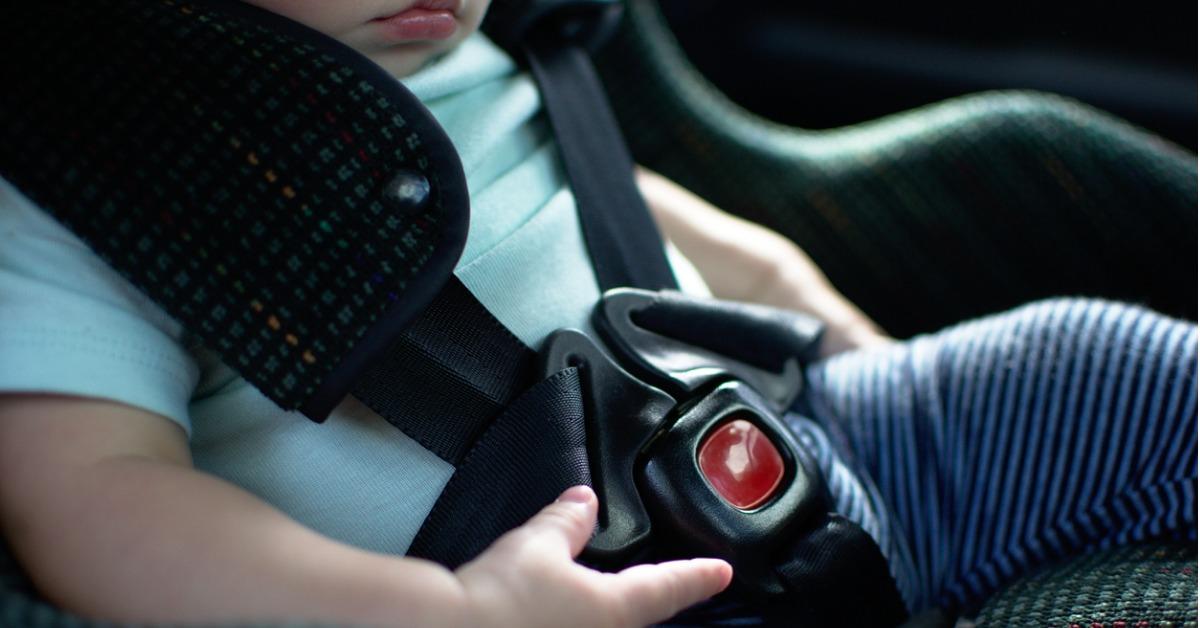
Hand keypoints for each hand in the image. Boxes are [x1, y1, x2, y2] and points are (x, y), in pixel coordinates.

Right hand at [454, 486, 732, 627]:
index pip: (668, 587)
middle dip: (645, 600)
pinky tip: (548, 613)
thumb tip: (583, 501)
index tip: (722, 572)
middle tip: (656, 584)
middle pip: (638, 618)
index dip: (698, 576)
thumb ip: (566, 522)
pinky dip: (568, 620)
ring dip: (603, 613)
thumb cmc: (498, 598)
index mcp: (614, 609)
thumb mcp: (537, 543)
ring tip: (588, 593)